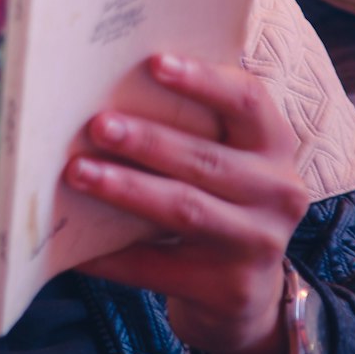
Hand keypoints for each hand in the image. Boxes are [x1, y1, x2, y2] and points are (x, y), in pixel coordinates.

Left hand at [65, 53, 309, 353]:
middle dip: (147, 140)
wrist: (244, 291)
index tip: (154, 63)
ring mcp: (260, 244)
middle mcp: (277, 191)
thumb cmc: (215, 196)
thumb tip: (100, 84)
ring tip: (78, 172)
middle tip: (96, 125)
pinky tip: (77, 246)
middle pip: (205, 159)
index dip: (203, 80)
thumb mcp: (221, 155)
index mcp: (273, 143)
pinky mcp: (231, 290)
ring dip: (126, 189)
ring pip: (184, 208)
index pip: (247, 100)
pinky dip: (113, 255)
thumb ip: (187, 121)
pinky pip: (159, 267)